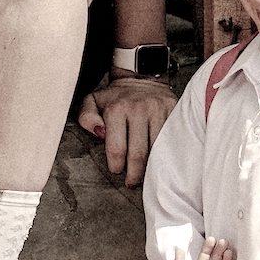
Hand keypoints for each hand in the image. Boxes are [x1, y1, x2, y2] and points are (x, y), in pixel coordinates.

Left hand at [79, 73, 177, 187]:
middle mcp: (138, 109)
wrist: (142, 75)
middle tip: (131, 183)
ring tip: (146, 176)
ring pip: (157, 148)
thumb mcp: (92, 101)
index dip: (116, 165)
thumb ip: (86, 117)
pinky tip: (161, 161)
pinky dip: (166, 152)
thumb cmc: (116, 96)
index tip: (116, 171)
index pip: (117, 148)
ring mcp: (158, 110)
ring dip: (152, 166)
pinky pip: (170, 138)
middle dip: (134, 174)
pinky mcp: (173, 110)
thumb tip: (98, 133)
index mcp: (117, 109)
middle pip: (138, 153)